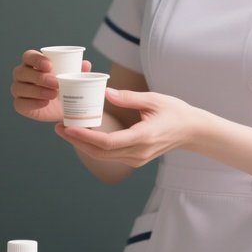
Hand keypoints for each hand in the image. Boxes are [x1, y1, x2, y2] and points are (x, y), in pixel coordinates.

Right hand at [11, 49, 91, 122]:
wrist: (65, 108)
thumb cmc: (66, 87)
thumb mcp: (74, 78)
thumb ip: (79, 70)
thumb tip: (86, 64)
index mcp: (32, 63)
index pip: (28, 56)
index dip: (36, 59)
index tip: (50, 65)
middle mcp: (22, 75)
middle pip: (22, 72)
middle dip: (39, 77)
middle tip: (56, 82)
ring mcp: (18, 89)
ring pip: (19, 88)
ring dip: (37, 91)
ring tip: (53, 94)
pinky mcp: (20, 104)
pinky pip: (20, 103)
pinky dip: (32, 103)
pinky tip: (45, 103)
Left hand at [55, 87, 199, 166]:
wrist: (193, 131)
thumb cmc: (175, 111)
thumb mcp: (154, 99)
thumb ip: (129, 97)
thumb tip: (105, 91)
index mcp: (143, 137)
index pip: (107, 142)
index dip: (85, 137)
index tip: (68, 127)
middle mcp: (138, 152)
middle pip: (100, 153)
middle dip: (77, 141)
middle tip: (59, 128)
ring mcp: (137, 159)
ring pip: (104, 157)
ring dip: (83, 145)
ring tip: (66, 131)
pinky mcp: (136, 159)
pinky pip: (111, 156)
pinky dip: (94, 147)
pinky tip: (84, 136)